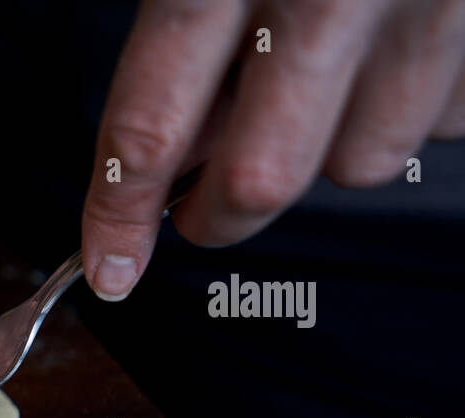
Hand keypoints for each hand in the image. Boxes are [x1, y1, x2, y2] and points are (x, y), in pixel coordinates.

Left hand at [81, 0, 464, 300]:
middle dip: (217, 214)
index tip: (110, 268)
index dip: (120, 214)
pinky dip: (402, 112)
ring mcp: (425, 3)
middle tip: (198, 206)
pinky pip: (440, 123)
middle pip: (259, 178)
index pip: (149, 127)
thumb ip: (184, 44)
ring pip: (360, 164)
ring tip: (308, 85)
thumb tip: (174, 159)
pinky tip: (380, 59)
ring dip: (321, 154)